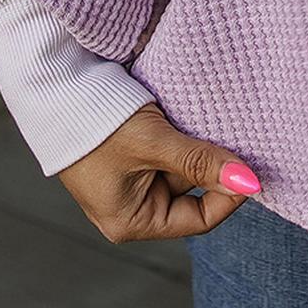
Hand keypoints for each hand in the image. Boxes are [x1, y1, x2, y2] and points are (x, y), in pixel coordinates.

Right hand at [56, 101, 262, 241]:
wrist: (54, 85)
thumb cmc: (98, 123)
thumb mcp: (155, 144)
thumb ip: (201, 163)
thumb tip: (249, 183)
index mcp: (130, 222)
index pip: (198, 219)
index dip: (229, 195)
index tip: (253, 168)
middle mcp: (130, 206)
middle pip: (192, 191)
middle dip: (212, 164)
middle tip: (235, 136)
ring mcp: (128, 178)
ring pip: (182, 165)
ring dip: (198, 144)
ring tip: (208, 120)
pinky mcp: (128, 151)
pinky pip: (169, 148)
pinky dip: (183, 134)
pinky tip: (191, 114)